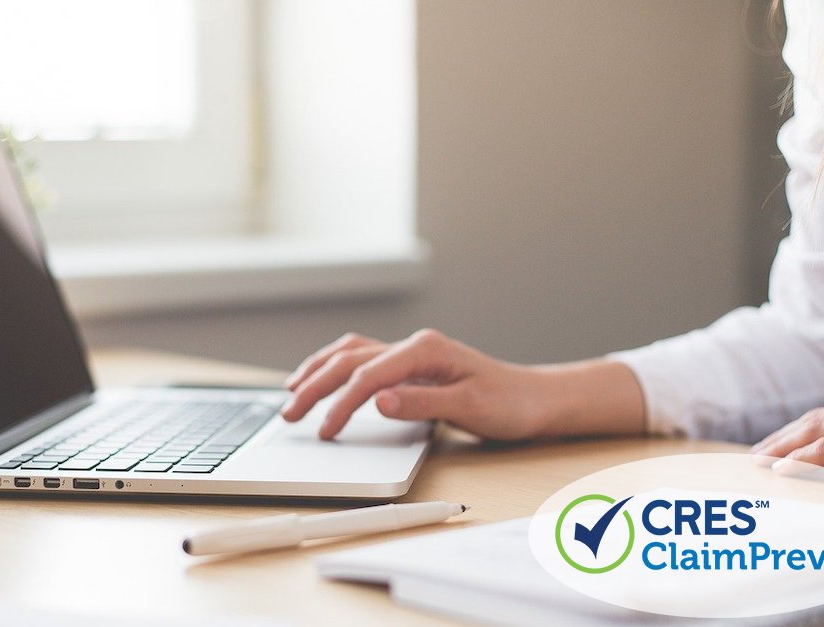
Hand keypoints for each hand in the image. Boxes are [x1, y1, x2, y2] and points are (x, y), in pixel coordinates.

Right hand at [280, 329, 538, 439]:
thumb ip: (421, 403)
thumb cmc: (508, 403)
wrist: (534, 399)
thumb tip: (378, 401)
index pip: (368, 376)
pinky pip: (363, 359)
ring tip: (291, 391)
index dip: (341, 404)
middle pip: (350, 360)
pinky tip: (323, 378)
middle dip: (315, 385)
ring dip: (319, 370)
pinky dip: (336, 368)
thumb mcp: (469, 407)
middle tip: (289, 414)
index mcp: (425, 350)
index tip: (325, 431)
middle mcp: (414, 346)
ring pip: (351, 354)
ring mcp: (411, 354)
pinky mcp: (411, 366)